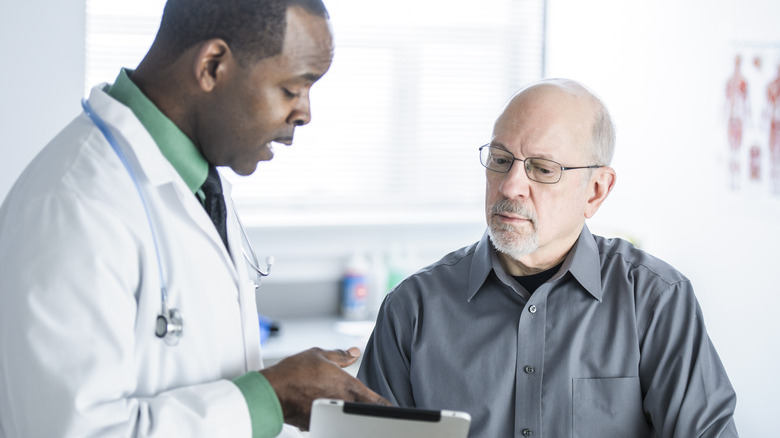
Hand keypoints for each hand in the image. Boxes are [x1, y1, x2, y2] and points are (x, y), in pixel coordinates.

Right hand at [259, 347, 390, 429]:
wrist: (272, 392)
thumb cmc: (293, 373)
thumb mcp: (319, 355)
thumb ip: (340, 355)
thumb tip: (354, 352)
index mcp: (349, 387)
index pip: (377, 402)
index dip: (386, 406)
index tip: (391, 408)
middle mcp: (343, 403)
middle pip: (364, 412)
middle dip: (366, 409)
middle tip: (366, 406)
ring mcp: (330, 417)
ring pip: (345, 418)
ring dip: (345, 412)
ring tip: (336, 403)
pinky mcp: (316, 425)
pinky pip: (328, 421)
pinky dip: (328, 416)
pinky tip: (318, 407)